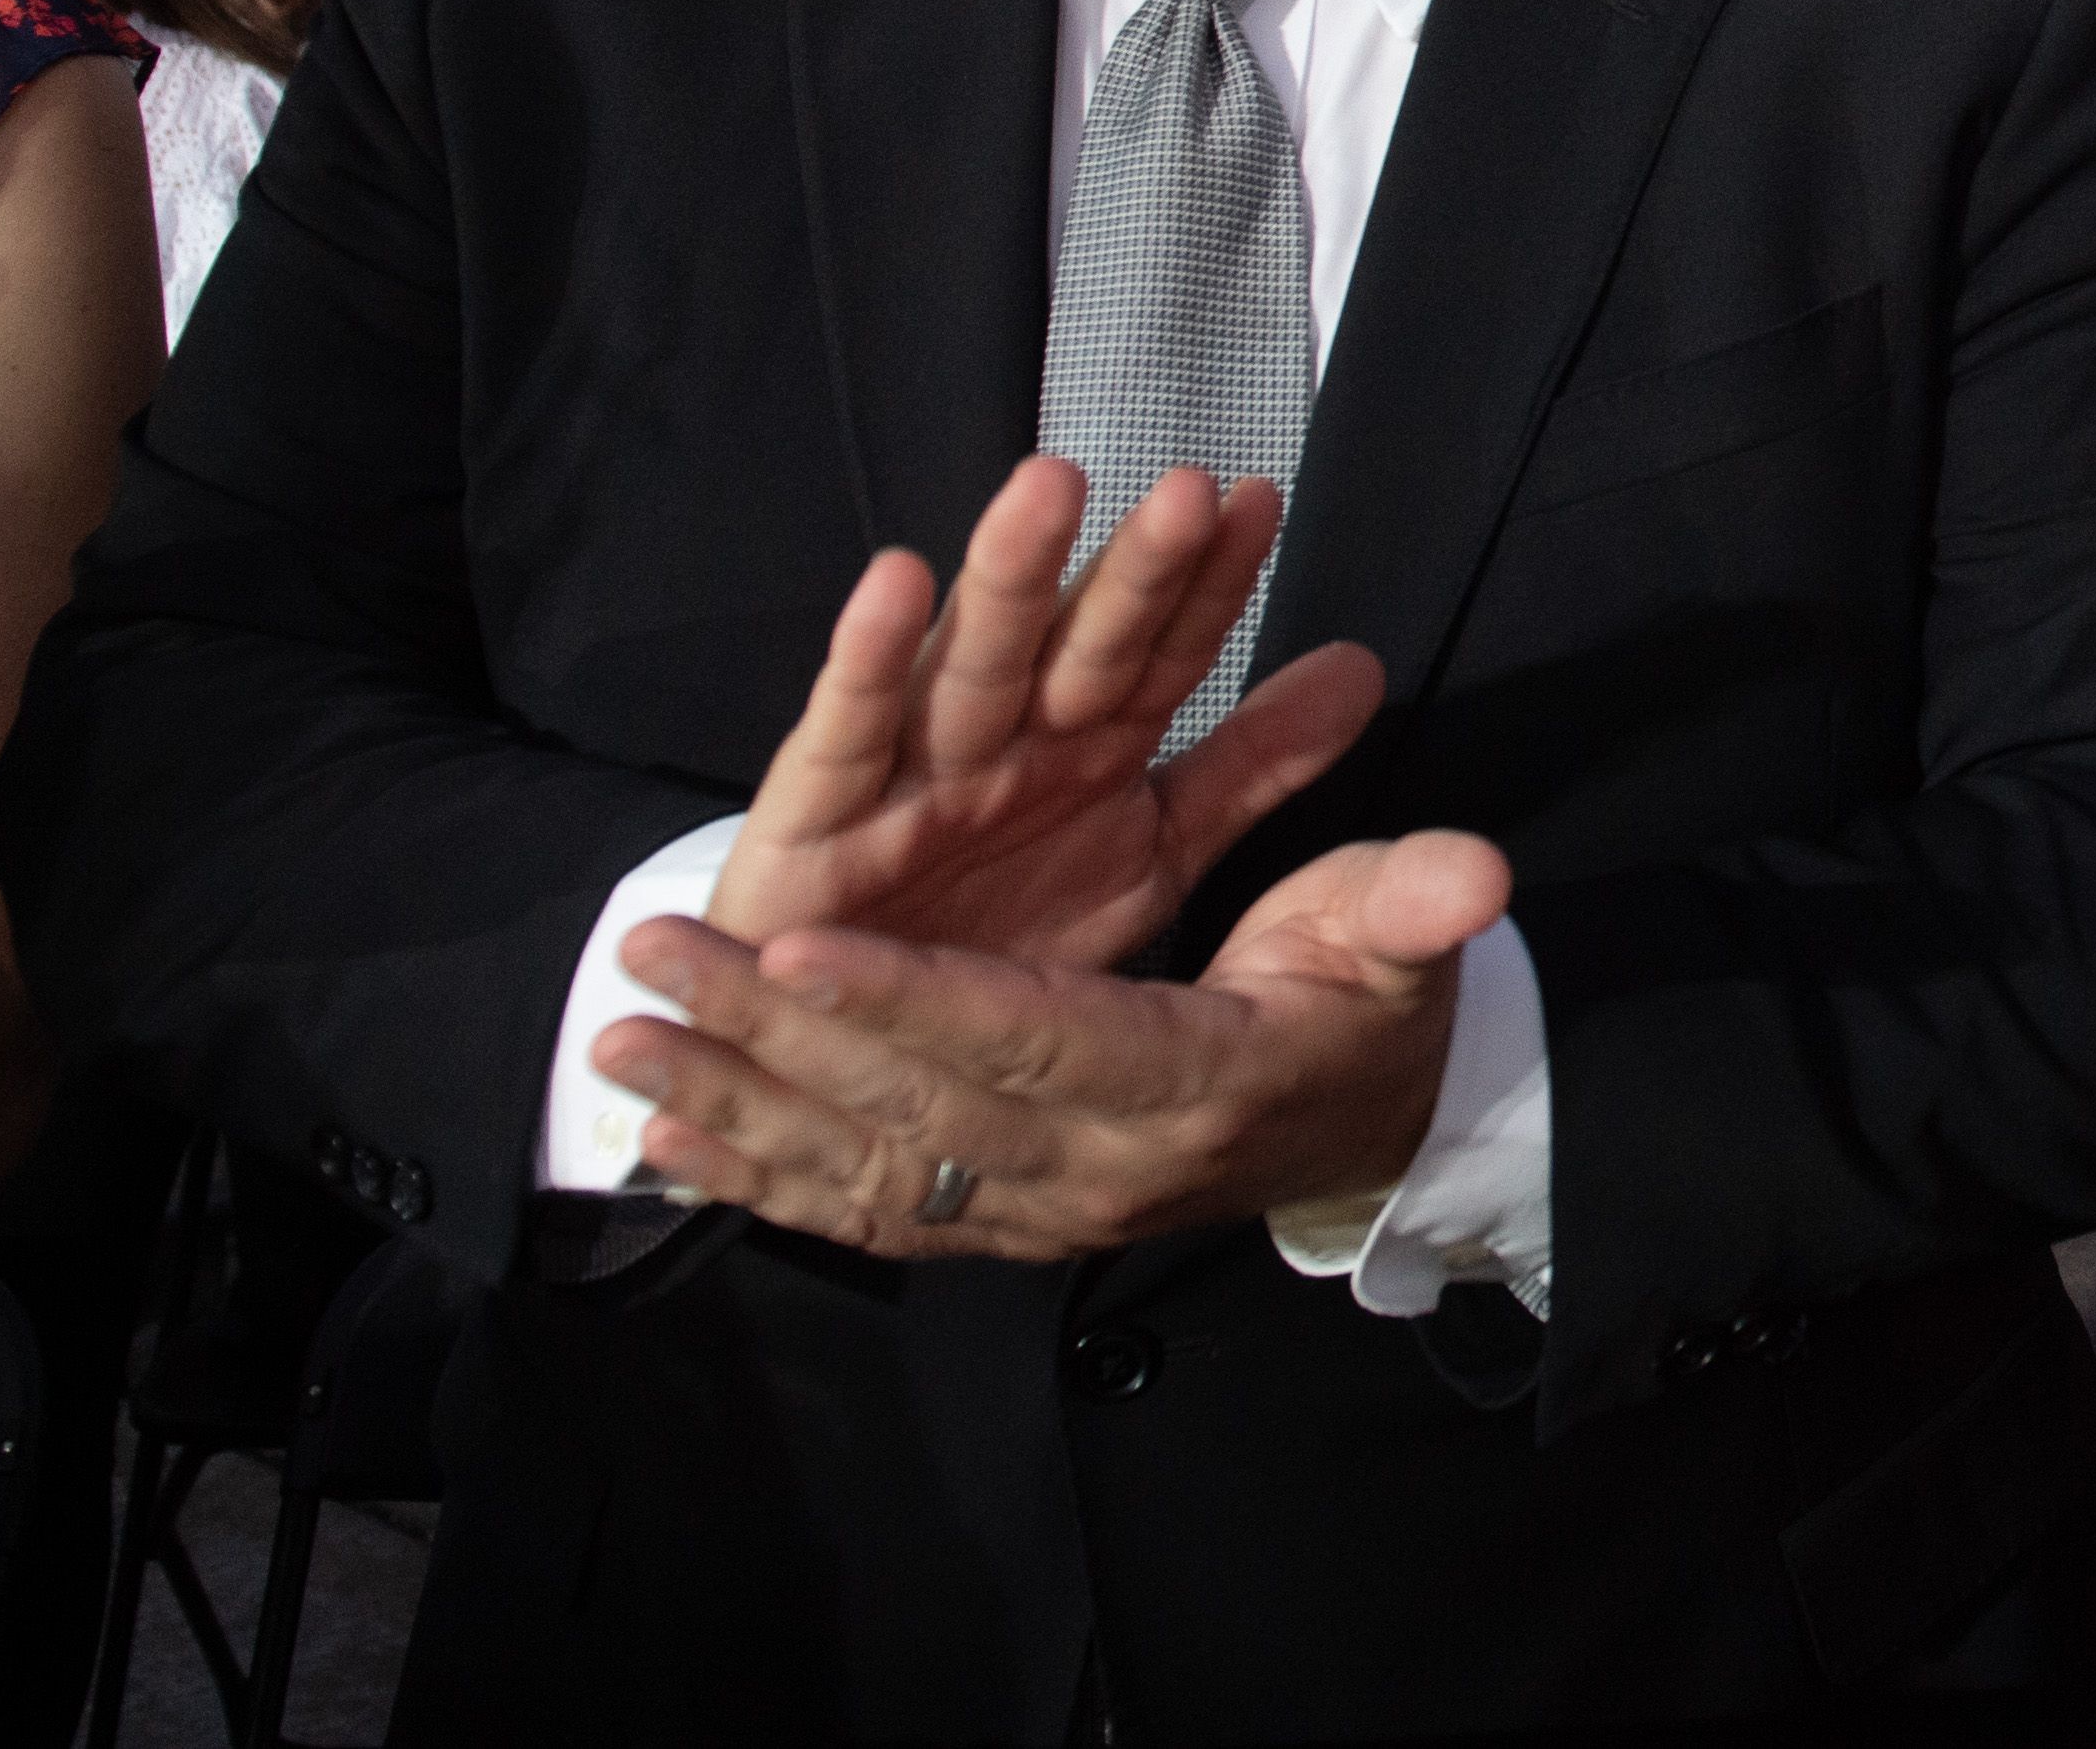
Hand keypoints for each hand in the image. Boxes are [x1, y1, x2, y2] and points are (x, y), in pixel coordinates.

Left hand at [604, 828, 1508, 1257]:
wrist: (1370, 1138)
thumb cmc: (1373, 1013)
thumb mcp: (1403, 945)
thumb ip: (1413, 907)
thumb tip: (1473, 873)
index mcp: (1194, 1086)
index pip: (1038, 1041)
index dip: (923, 996)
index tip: (809, 941)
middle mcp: (1102, 1166)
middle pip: (920, 1110)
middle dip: (780, 1040)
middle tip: (663, 965)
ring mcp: (1044, 1208)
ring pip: (868, 1165)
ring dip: (737, 1105)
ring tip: (622, 1043)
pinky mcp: (1003, 1223)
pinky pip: (866, 1210)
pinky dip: (761, 1177)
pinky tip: (666, 1143)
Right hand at [704, 456, 1383, 966]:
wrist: (864, 1059)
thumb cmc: (1001, 939)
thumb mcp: (1154, 852)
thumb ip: (1252, 764)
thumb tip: (1362, 670)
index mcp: (1087, 744)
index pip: (1163, 653)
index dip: (1209, 584)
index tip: (1260, 502)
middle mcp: (1005, 741)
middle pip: (1078, 645)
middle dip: (1130, 572)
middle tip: (1187, 491)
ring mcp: (910, 775)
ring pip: (971, 665)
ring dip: (1009, 578)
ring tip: (1051, 491)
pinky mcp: (814, 825)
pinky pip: (846, 739)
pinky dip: (868, 662)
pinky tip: (897, 583)